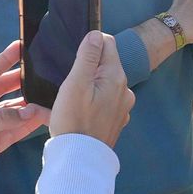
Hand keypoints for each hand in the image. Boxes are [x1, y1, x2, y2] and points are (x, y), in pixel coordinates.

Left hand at [0, 41, 45, 193]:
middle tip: (39, 72)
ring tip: (47, 98)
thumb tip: (30, 111)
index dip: (2, 61)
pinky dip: (27, 125)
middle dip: (19, 81)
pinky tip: (41, 117)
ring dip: (27, 106)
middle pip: (0, 90)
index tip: (19, 47)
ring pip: (10, 111)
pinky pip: (13, 130)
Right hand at [49, 31, 134, 146]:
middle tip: (68, 84)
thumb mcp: (76, 83)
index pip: (107, 43)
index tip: (75, 58)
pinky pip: (102, 103)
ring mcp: (122, 107)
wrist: (80, 159)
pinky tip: (76, 112)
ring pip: (102, 85)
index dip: (89, 45)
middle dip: (86, 69)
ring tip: (68, 101)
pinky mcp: (115, 120)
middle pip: (105, 65)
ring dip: (86, 87)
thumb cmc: (74, 121)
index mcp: (116, 76)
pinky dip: (90, 103)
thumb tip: (95, 34)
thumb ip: (88, 56)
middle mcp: (124, 90)